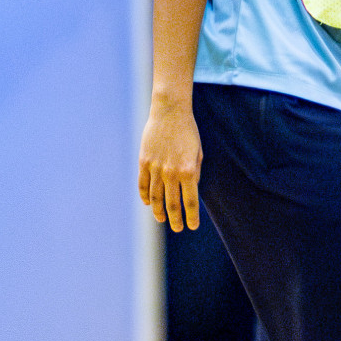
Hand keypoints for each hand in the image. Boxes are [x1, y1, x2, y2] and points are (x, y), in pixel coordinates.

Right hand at [138, 95, 202, 231]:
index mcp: (188, 170)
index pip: (190, 201)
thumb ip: (194, 173)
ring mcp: (155, 168)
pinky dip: (145, 197)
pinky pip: (143, 185)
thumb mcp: (198, 152)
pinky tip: (148, 204)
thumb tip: (189, 190)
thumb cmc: (188, 132)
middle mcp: (171, 172)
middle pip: (172, 204)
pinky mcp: (143, 162)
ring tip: (162, 219)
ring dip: (159, 211)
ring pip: (155, 197)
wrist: (170, 112)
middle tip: (177, 228)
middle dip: (175, 219)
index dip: (191, 216)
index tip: (192, 226)